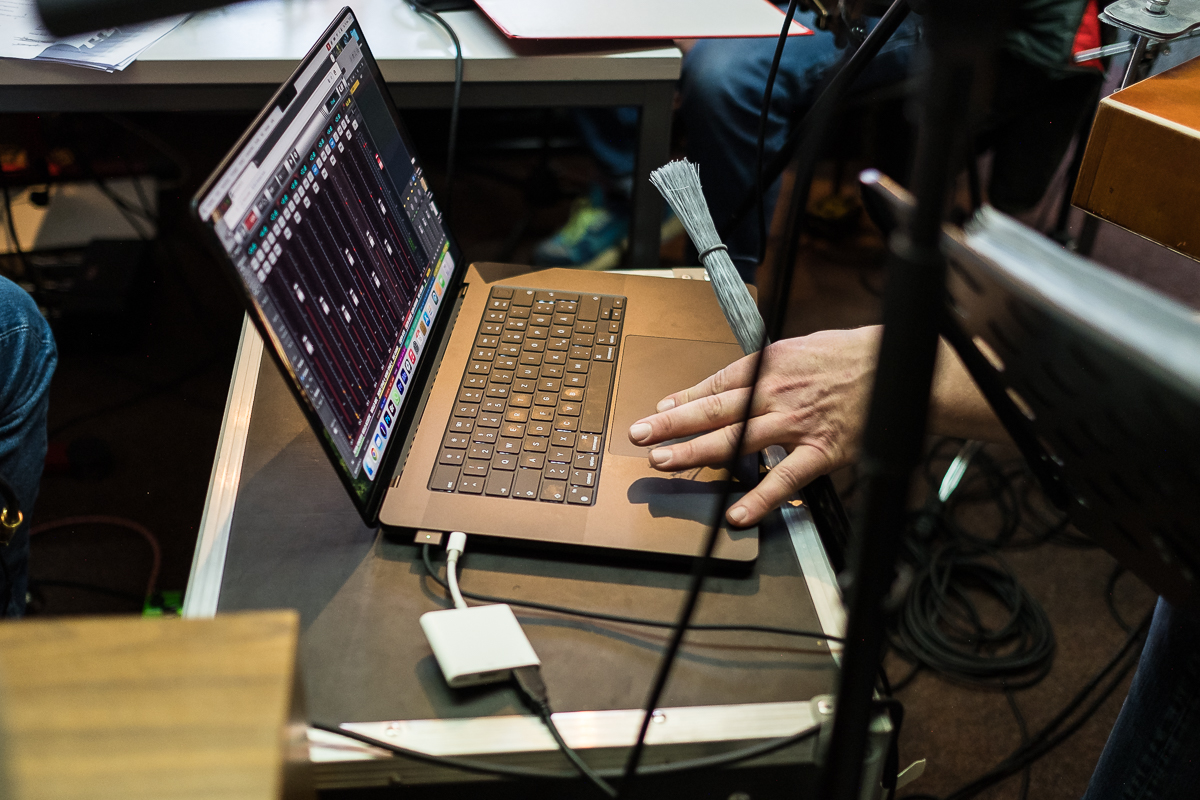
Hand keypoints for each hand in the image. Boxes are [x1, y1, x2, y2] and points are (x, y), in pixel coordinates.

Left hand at [627, 327, 880, 526]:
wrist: (899, 367)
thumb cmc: (851, 356)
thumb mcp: (800, 348)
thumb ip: (764, 368)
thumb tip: (730, 382)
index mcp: (770, 363)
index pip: (715, 384)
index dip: (682, 400)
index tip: (657, 410)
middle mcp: (776, 392)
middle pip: (714, 411)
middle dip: (671, 424)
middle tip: (640, 436)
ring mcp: (797, 424)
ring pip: (736, 440)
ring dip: (696, 453)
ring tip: (664, 462)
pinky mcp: (822, 451)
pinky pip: (784, 479)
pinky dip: (759, 498)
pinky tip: (735, 513)